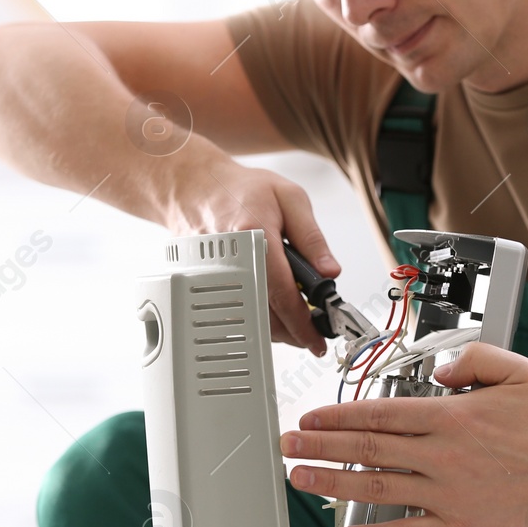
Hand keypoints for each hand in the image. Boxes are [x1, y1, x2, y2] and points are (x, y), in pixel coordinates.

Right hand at [168, 152, 338, 356]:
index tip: (318, 339)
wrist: (198, 187)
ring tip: (296, 320)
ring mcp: (214, 275)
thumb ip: (312, 238)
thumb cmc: (242, 189)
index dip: (303, 322)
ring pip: (247, 320)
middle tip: (313, 334)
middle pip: (264, 315)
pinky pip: (233, 313)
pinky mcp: (206, 284)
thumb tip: (330, 272)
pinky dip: (256, 319)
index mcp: (253, 237)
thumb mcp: (290, 198)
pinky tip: (272, 309)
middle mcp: (230, 261)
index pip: (282, 293)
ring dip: (276, 329)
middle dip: (293, 332)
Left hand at [279, 344, 527, 526]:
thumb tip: (438, 371)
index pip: (379, 413)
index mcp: (450, 416)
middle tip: (288, 444)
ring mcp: (446, 492)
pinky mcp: (457, 523)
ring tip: (300, 478)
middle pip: (366, 448)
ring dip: (331, 483)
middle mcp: (442, 454)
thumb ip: (471, 359)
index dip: (337, 415)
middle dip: (320, 446)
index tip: (311, 417)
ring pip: (376, 487)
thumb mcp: (514, 370)